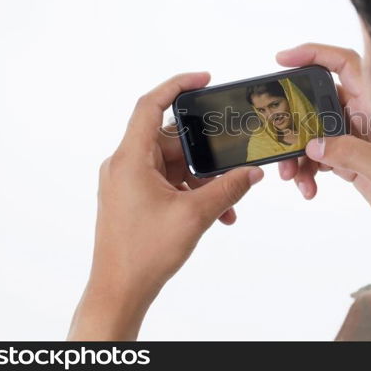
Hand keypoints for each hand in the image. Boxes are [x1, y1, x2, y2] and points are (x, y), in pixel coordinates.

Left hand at [67, 73, 263, 339]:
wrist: (119, 291)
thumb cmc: (142, 254)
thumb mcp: (195, 215)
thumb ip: (228, 188)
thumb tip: (252, 172)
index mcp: (130, 159)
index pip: (150, 106)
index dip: (177, 86)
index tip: (202, 79)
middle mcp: (125, 165)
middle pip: (171, 140)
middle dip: (205, 154)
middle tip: (231, 159)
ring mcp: (128, 183)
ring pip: (173, 165)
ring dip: (202, 180)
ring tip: (226, 201)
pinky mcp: (134, 199)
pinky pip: (167, 183)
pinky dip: (190, 192)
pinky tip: (215, 212)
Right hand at [276, 44, 370, 265]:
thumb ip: (350, 154)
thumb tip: (314, 145)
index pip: (344, 64)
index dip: (313, 54)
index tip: (282, 59)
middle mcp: (366, 114)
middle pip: (319, 101)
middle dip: (293, 120)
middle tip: (277, 139)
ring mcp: (358, 136)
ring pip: (315, 132)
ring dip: (298, 152)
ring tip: (291, 176)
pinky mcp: (352, 158)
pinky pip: (320, 154)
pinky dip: (308, 169)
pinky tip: (308, 187)